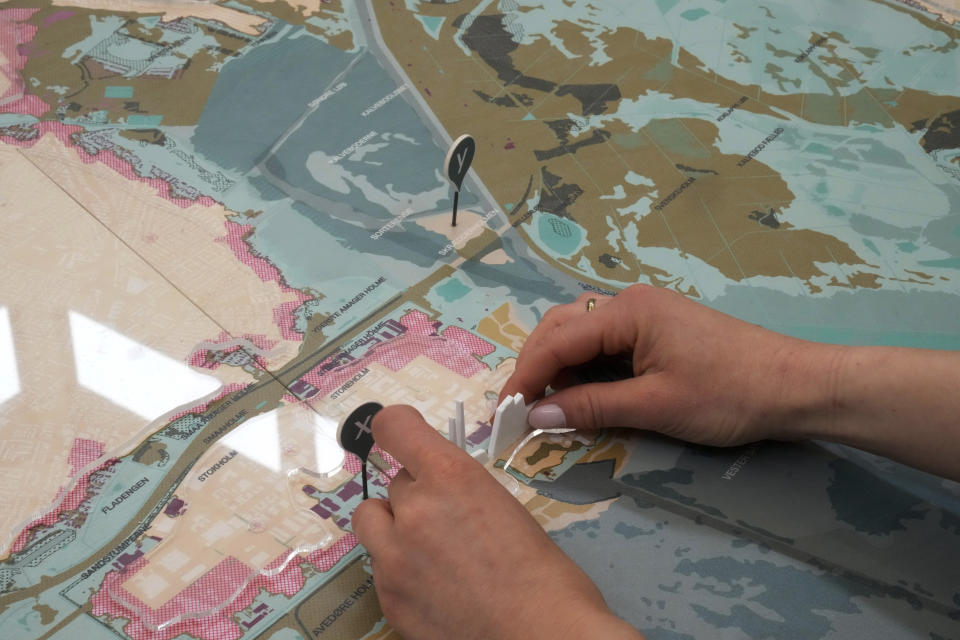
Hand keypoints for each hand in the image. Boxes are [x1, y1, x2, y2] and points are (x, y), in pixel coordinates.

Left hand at [352, 405, 642, 639]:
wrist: (543, 638)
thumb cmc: (546, 575)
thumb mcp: (505, 507)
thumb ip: (463, 492)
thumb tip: (443, 493)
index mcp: (451, 476)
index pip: (394, 426)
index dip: (397, 428)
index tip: (404, 439)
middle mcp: (413, 509)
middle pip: (395, 483)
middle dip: (417, 495)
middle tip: (448, 521)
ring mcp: (394, 558)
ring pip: (371, 521)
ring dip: (393, 527)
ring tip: (427, 551)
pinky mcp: (389, 599)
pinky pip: (380, 568)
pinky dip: (400, 571)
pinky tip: (434, 590)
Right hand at [500, 285, 840, 446]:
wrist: (794, 386)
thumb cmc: (727, 394)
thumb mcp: (654, 406)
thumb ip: (590, 407)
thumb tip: (535, 415)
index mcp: (626, 311)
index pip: (557, 340)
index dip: (526, 375)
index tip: (505, 412)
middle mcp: (630, 302)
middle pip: (563, 327)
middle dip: (537, 366)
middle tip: (522, 409)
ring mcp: (646, 313)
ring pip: (582, 333)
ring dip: (561, 366)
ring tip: (550, 404)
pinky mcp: (660, 329)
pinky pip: (607, 342)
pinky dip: (587, 367)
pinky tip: (585, 392)